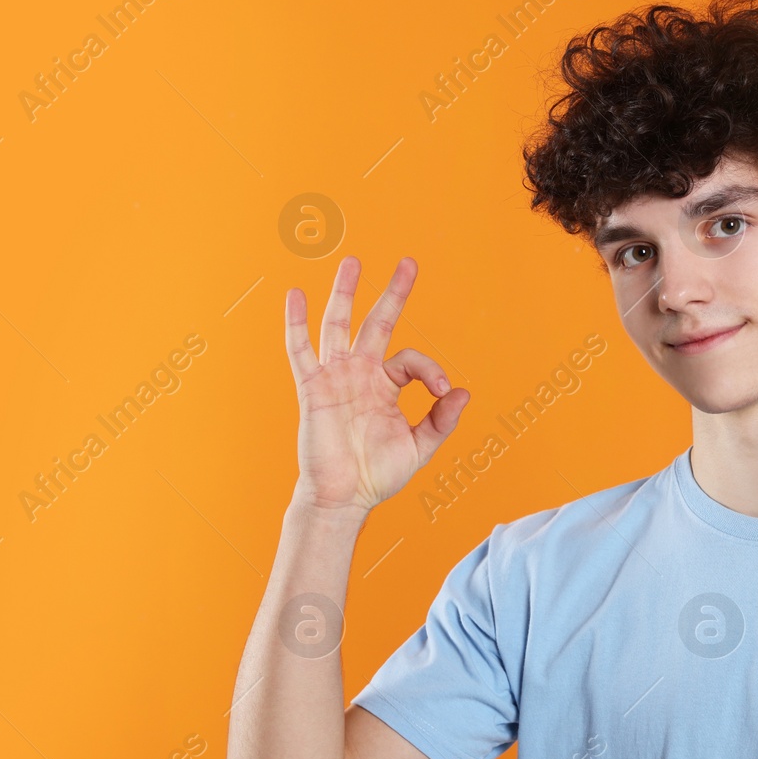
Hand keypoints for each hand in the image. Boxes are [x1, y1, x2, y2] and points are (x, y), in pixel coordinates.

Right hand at [284, 256, 469, 517]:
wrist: (343, 497)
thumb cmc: (376, 474)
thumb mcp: (419, 447)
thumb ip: (441, 420)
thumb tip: (462, 392)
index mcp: (384, 385)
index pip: (410, 359)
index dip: (430, 370)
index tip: (439, 392)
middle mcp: (360, 373)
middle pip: (377, 323)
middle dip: (393, 293)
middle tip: (409, 263)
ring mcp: (335, 377)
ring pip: (339, 326)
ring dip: (346, 293)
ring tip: (353, 261)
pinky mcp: (313, 388)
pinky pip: (301, 351)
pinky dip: (296, 323)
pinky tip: (295, 295)